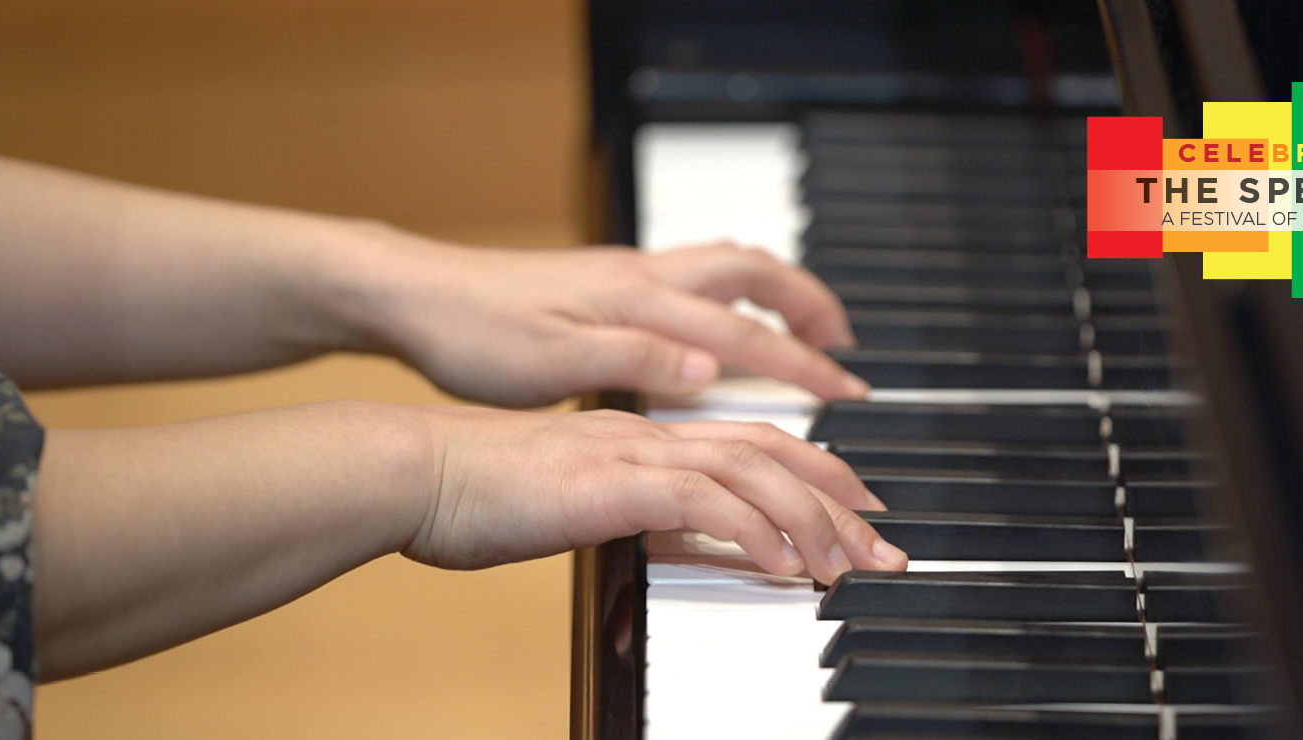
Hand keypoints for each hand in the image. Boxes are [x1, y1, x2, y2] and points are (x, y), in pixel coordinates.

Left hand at [357, 233, 867, 406]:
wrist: (416, 296)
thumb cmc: (474, 335)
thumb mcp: (552, 362)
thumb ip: (638, 360)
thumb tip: (710, 365)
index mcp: (639, 300)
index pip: (743, 331)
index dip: (801, 364)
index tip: (847, 392)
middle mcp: (642, 277)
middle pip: (753, 273)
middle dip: (808, 308)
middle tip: (845, 348)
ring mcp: (626, 274)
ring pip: (728, 267)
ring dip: (777, 296)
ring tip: (807, 331)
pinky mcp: (608, 282)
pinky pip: (697, 278)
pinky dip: (736, 298)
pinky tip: (726, 328)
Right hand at [405, 408, 906, 583]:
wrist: (417, 472)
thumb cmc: (478, 494)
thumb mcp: (576, 503)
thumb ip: (633, 512)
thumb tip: (682, 539)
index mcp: (645, 437)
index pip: (752, 443)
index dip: (813, 473)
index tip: (856, 511)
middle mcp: (651, 435)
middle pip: (773, 453)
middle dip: (839, 501)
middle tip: (885, 546)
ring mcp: (634, 452)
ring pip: (753, 471)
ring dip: (812, 520)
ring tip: (851, 565)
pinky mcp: (612, 481)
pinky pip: (703, 500)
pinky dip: (754, 530)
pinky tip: (784, 564)